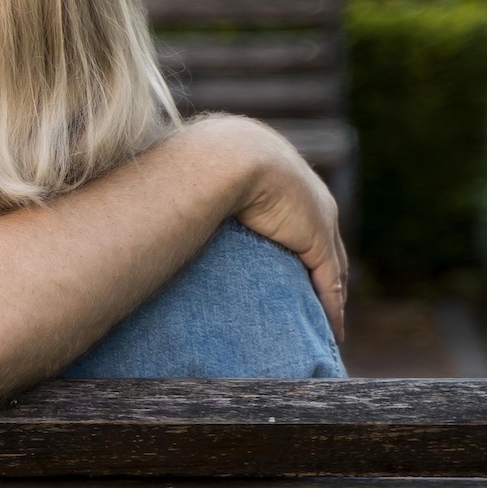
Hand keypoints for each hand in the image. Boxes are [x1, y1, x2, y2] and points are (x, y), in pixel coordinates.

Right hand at [188, 116, 347, 341]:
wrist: (225, 157)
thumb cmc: (200, 162)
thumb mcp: (199, 180)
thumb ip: (188, 196)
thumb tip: (153, 207)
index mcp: (280, 172)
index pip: (298, 216)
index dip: (298, 241)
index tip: (293, 266)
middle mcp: (307, 193)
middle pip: (326, 242)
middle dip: (326, 270)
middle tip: (319, 302)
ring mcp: (316, 217)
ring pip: (333, 264)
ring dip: (331, 294)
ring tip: (326, 322)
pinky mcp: (317, 239)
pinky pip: (329, 281)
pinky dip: (333, 306)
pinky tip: (333, 330)